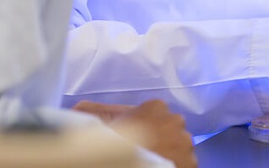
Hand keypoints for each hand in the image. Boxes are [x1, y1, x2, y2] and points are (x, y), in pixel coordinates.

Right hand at [77, 100, 195, 167]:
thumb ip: (92, 112)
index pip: (151, 114)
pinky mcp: (192, 163)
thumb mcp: (99, 126)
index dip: (139, 128)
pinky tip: (160, 167)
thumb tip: (76, 107)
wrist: (126, 164)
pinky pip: (184, 163)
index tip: (131, 141)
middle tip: (140, 154)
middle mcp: (175, 121)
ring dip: (167, 153)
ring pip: (177, 147)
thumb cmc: (115, 147)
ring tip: (149, 162)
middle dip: (156, 140)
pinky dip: (175, 166)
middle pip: (165, 130)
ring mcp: (186, 143)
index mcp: (156, 107)